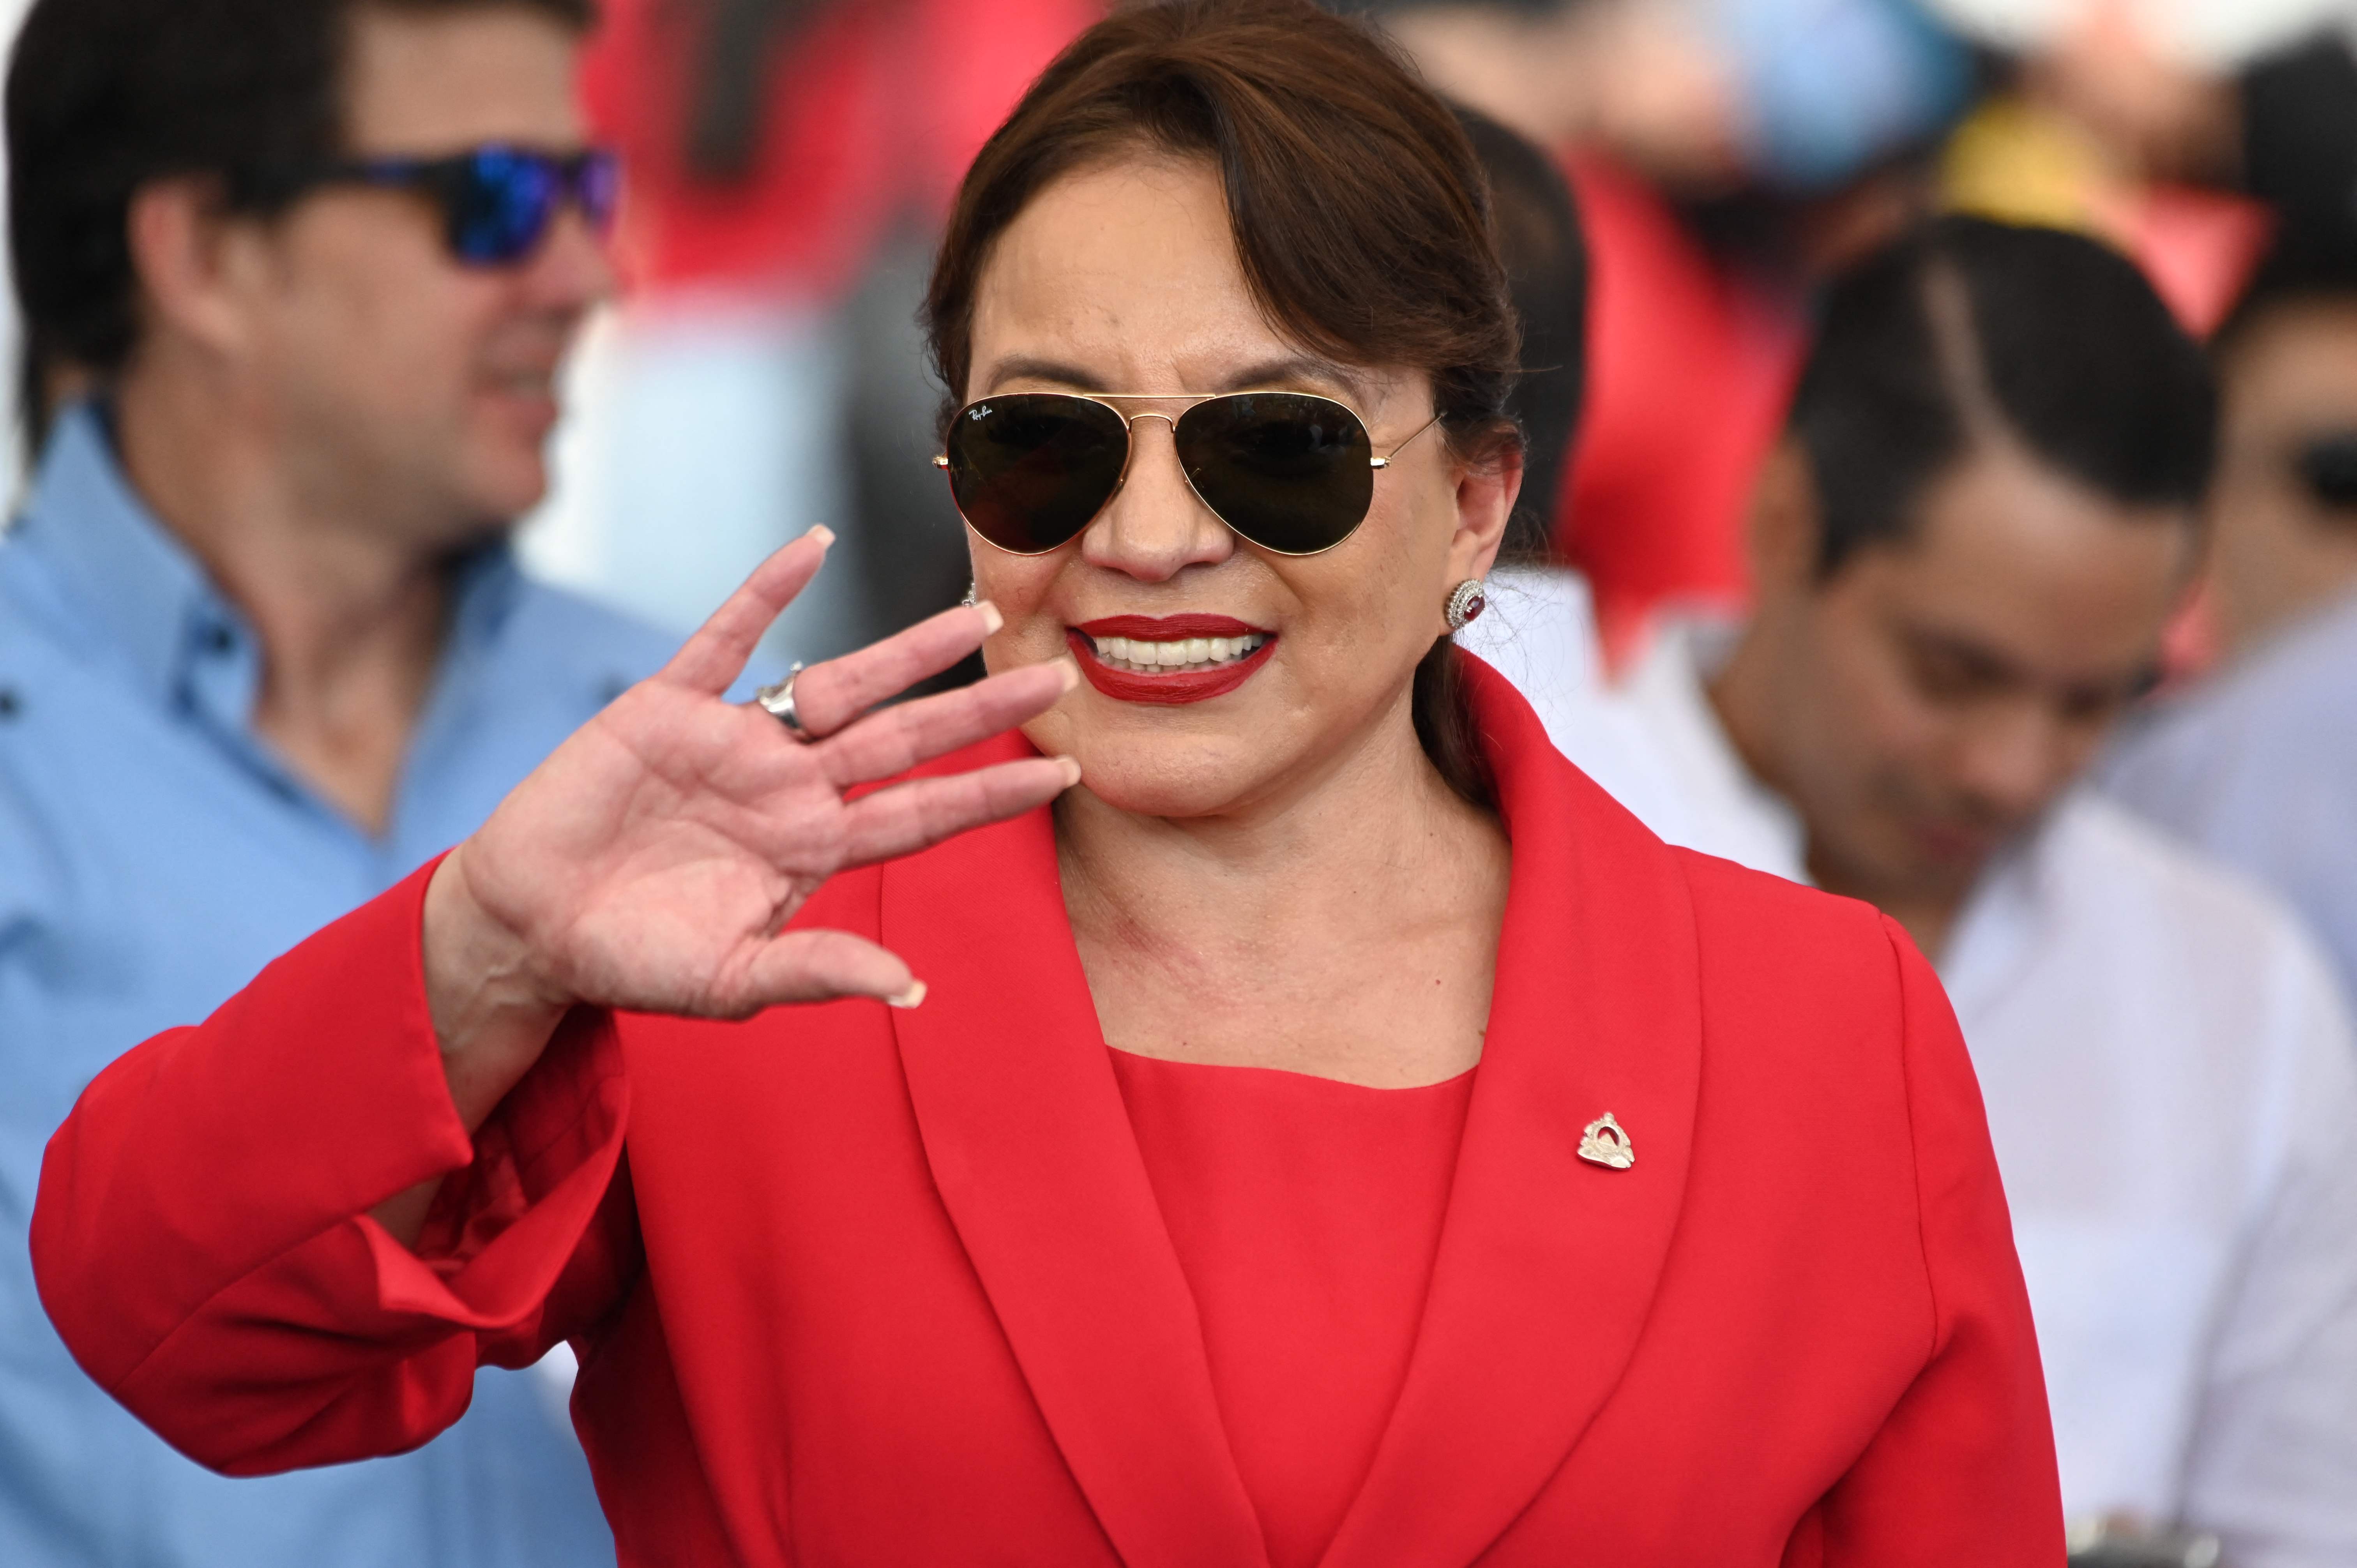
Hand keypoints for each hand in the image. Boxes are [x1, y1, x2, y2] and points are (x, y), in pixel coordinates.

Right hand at [420, 530, 1078, 1128]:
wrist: (530, 927)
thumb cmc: (632, 959)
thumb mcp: (731, 982)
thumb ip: (820, 973)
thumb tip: (915, 991)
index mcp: (812, 849)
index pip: (924, 813)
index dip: (992, 791)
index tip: (1065, 772)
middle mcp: (789, 787)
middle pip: (906, 739)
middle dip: (980, 708)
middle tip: (1054, 675)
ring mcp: (733, 742)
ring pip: (837, 681)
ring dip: (907, 651)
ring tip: (974, 612)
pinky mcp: (666, 708)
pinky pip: (724, 638)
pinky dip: (766, 591)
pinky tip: (813, 547)